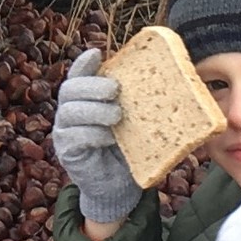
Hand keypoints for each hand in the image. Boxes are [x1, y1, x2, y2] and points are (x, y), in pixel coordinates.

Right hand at [51, 50, 139, 227]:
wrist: (120, 186)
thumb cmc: (130, 148)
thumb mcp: (137, 121)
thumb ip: (141, 102)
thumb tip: (176, 81)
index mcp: (86, 99)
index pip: (78, 74)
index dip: (83, 63)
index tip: (97, 53)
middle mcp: (70, 111)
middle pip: (69, 89)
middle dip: (92, 86)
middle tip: (116, 90)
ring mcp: (65, 131)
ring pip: (70, 111)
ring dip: (95, 110)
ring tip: (117, 116)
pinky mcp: (67, 152)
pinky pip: (74, 137)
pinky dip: (93, 134)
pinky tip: (109, 138)